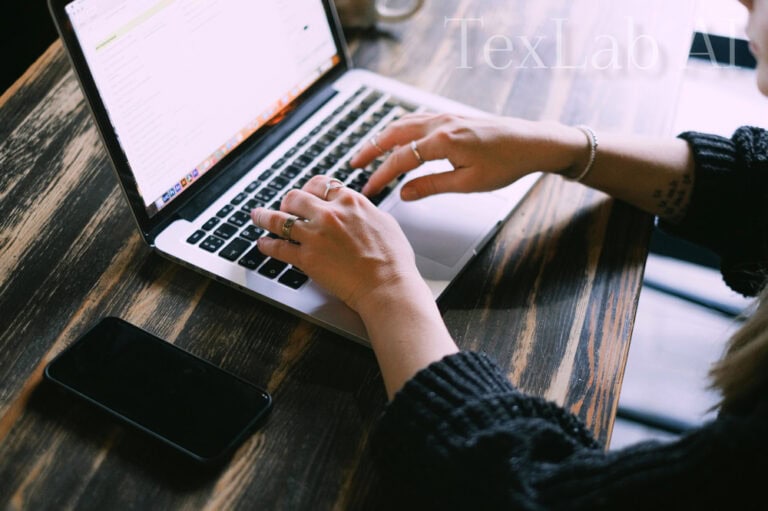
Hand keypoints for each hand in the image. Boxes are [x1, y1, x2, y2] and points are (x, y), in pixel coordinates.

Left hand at [250, 176, 419, 312]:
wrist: (387, 285)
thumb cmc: (393, 260)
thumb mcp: (384, 222)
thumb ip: (365, 211)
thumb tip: (358, 208)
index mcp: (350, 201)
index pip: (320, 184)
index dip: (309, 189)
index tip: (305, 194)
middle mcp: (329, 214)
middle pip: (295, 197)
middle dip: (287, 201)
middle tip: (284, 207)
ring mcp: (315, 235)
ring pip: (279, 219)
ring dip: (264, 217)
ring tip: (257, 217)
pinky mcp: (306, 258)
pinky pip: (278, 248)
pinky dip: (267, 245)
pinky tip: (263, 244)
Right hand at [352, 113, 586, 199]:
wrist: (532, 143)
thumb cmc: (506, 164)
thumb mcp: (468, 183)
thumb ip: (431, 186)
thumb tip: (404, 193)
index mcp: (443, 142)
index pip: (400, 159)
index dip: (381, 175)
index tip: (369, 188)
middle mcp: (441, 124)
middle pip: (394, 134)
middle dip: (370, 149)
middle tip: (353, 164)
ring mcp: (445, 117)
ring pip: (403, 123)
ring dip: (382, 136)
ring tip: (367, 150)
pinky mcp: (452, 116)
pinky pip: (417, 119)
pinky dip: (399, 128)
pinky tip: (395, 136)